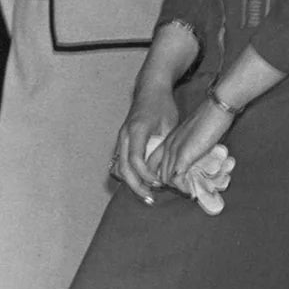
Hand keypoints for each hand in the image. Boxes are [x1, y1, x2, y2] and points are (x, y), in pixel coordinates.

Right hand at [114, 79, 178, 203]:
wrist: (150, 89)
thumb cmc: (162, 105)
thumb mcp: (169, 123)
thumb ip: (165, 145)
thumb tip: (170, 168)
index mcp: (136, 130)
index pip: (135, 159)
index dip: (145, 175)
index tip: (158, 182)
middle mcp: (124, 136)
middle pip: (122, 168)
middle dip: (135, 186)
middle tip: (150, 199)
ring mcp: (120, 139)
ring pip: (117, 167)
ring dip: (129, 183)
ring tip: (145, 194)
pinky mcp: (121, 142)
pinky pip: (119, 163)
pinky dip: (127, 175)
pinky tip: (140, 182)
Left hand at [148, 95, 234, 196]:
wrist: (214, 109)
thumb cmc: (210, 120)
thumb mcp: (195, 137)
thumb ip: (191, 149)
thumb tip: (195, 163)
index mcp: (168, 141)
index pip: (154, 163)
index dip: (160, 175)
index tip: (175, 183)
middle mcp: (167, 146)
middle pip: (157, 173)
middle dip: (168, 185)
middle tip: (183, 191)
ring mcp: (174, 151)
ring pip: (165, 178)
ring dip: (176, 188)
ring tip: (188, 192)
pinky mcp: (183, 156)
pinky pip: (177, 178)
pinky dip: (183, 187)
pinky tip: (191, 191)